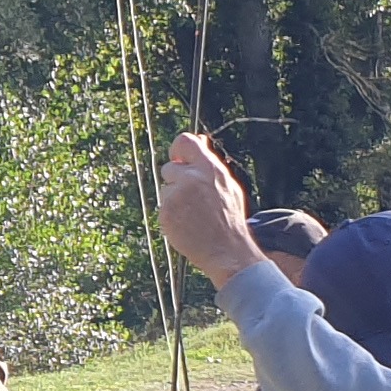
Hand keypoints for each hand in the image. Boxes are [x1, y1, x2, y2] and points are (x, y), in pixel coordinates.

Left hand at [159, 132, 267, 283]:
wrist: (227, 251)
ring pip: (165, 190)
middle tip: (192, 199)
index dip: (177, 150)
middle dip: (176, 181)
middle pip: (169, 168)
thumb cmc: (228, 218)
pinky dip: (171, 215)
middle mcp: (192, 178)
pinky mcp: (166, 212)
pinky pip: (162, 207)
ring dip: (174, 200)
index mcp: (210, 168)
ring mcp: (177, 195)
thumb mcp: (227, 185)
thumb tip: (200, 139)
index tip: (178, 159)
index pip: (184, 141)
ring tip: (192, 215)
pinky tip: (186, 225)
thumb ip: (210, 163)